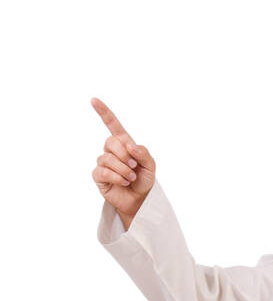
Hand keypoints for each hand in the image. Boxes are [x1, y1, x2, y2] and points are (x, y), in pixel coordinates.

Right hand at [90, 97, 155, 227]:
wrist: (140, 200)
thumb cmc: (144, 180)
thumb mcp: (150, 165)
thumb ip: (143, 152)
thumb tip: (129, 145)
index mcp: (123, 143)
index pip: (112, 124)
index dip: (103, 112)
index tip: (93, 100)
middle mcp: (111, 150)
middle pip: (111, 141)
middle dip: (125, 154)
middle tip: (134, 167)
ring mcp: (103, 162)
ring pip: (108, 158)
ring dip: (123, 170)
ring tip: (131, 178)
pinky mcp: (99, 176)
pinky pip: (104, 171)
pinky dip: (117, 177)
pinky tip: (124, 182)